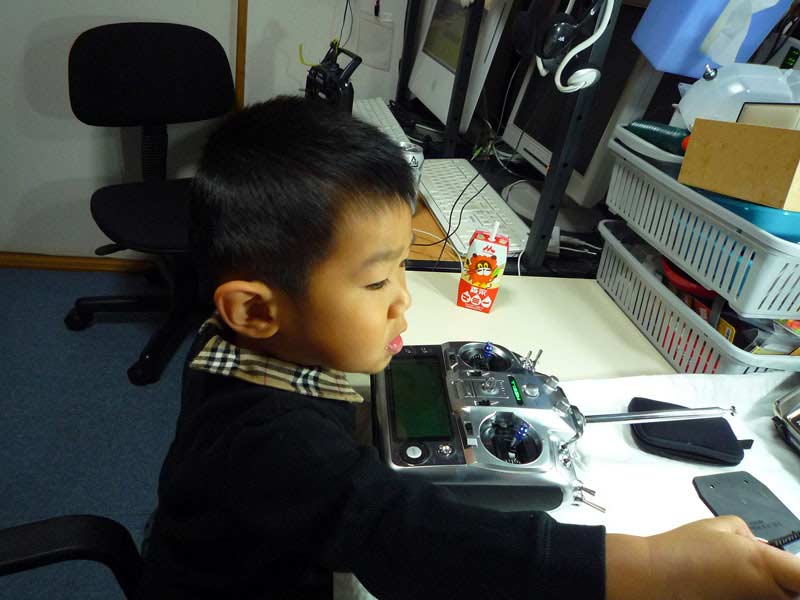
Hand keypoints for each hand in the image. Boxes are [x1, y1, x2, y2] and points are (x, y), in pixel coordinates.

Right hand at [606, 515, 799, 599]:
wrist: (656, 577)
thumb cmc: (685, 549)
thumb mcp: (721, 525)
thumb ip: (750, 535)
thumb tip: (757, 547)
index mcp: (766, 565)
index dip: (799, 570)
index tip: (791, 565)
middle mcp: (766, 593)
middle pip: (794, 590)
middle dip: (787, 579)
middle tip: (764, 567)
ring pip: (777, 597)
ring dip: (770, 588)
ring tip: (740, 575)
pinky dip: (750, 594)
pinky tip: (729, 585)